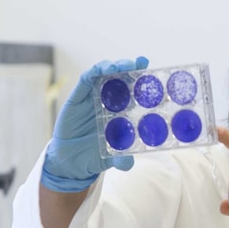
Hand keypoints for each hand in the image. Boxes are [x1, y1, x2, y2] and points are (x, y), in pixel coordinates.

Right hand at [41, 56, 148, 191]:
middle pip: (122, 78)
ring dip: (114, 67)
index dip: (145, 81)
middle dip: (131, 68)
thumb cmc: (96, 155)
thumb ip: (120, 160)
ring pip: (105, 75)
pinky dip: (94, 72)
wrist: (72, 161)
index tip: (157, 73)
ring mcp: (94, 97)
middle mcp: (110, 101)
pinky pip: (86, 80)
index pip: (135, 93)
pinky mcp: (78, 97)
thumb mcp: (111, 158)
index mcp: (123, 112)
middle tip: (140, 62)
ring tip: (122, 66)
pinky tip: (102, 69)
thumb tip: (128, 165)